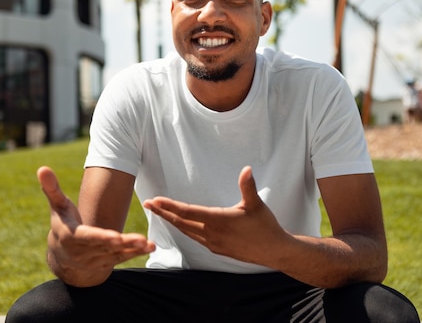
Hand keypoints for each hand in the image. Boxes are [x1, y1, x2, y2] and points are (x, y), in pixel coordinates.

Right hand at [39, 166, 154, 285]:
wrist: (62, 255)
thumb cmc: (62, 223)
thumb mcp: (57, 206)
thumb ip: (52, 188)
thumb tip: (42, 168)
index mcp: (71, 236)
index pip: (87, 237)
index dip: (101, 237)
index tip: (115, 236)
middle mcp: (83, 252)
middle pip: (105, 247)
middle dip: (122, 243)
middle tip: (139, 239)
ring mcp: (96, 259)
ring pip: (116, 254)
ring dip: (133, 249)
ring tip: (148, 243)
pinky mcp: (107, 262)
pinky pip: (122, 258)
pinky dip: (136, 253)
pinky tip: (150, 246)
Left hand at [143, 166, 290, 266]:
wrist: (274, 251)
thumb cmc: (266, 226)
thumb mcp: (256, 204)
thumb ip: (248, 186)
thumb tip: (247, 169)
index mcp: (219, 220)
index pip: (188, 212)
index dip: (170, 206)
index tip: (155, 200)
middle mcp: (212, 234)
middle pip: (181, 222)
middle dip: (163, 213)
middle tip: (147, 204)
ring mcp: (213, 244)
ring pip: (186, 232)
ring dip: (171, 221)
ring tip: (159, 213)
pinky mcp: (217, 249)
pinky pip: (194, 238)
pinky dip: (183, 230)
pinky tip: (180, 225)